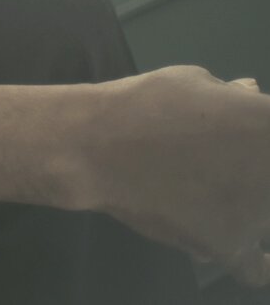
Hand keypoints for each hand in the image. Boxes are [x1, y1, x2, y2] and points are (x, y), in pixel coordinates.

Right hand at [81, 66, 269, 286]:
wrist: (96, 145)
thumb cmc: (142, 103)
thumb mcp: (189, 81)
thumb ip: (228, 93)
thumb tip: (248, 92)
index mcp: (268, 126)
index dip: (258, 139)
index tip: (244, 141)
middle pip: (267, 177)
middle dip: (254, 171)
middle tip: (229, 167)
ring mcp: (256, 213)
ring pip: (265, 218)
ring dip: (251, 208)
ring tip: (220, 196)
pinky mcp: (228, 245)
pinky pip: (258, 268)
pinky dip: (259, 264)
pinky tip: (254, 255)